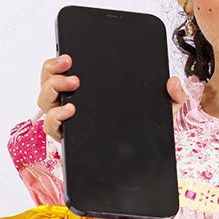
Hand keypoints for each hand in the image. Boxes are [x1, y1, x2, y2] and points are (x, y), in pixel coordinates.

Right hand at [37, 55, 187, 141]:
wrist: (141, 163)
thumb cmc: (143, 131)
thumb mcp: (161, 109)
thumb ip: (173, 94)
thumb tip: (173, 82)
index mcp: (89, 90)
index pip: (64, 70)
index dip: (59, 60)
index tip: (69, 54)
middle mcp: (72, 102)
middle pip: (49, 81)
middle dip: (53, 70)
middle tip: (71, 66)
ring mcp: (67, 120)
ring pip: (45, 101)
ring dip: (53, 89)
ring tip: (73, 84)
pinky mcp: (68, 137)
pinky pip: (51, 126)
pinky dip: (56, 117)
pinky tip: (70, 111)